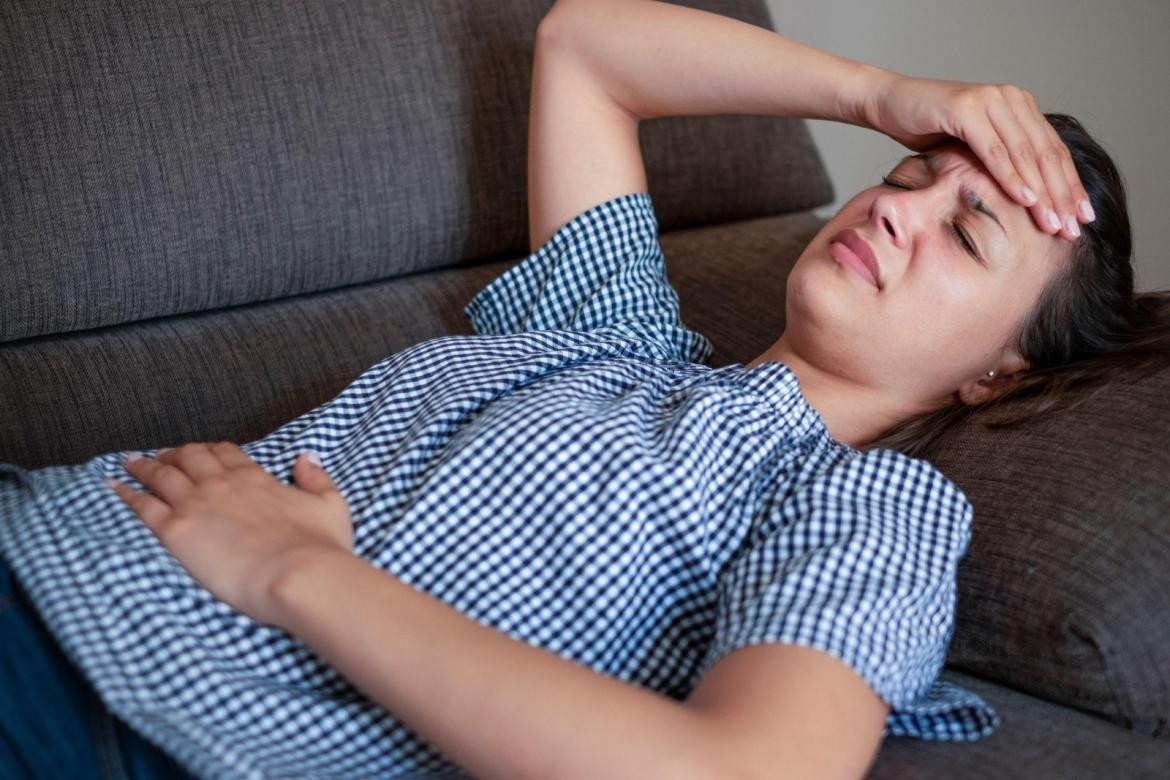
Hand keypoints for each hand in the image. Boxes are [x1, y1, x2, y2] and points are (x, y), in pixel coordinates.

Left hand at [106, 442, 353, 626]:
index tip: (201, 453)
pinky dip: (126, 493)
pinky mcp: (177, 531)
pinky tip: (113, 487)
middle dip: (174, 455)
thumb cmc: (320, 546)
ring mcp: (197, 504)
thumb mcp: (331, 504)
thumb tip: (305, 458)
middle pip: (189, 458)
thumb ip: (316, 478)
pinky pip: (143, 506)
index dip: (210, 451)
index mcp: (255, 478)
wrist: (299, 575)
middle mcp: (222, 484)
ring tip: (130, 463)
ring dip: (144, 466)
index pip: (226, 453)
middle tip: (162, 457)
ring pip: (161, 475)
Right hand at [864, 74, 1092, 240]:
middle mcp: (1012, 99)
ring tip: (1053, 222)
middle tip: (1073, 228)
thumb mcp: (970, 150)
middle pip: (1046, 153)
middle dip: (1062, 195)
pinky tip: (1025, 198)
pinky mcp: (968, 107)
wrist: (888, 103)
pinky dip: (1011, 176)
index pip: (1053, 151)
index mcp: (1019, 107)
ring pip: (1026, 153)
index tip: (1082, 219)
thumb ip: (998, 163)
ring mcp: (991, 100)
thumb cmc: (925, 130)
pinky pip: (995, 149)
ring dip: (1042, 192)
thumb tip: (1026, 201)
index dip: (1070, 186)